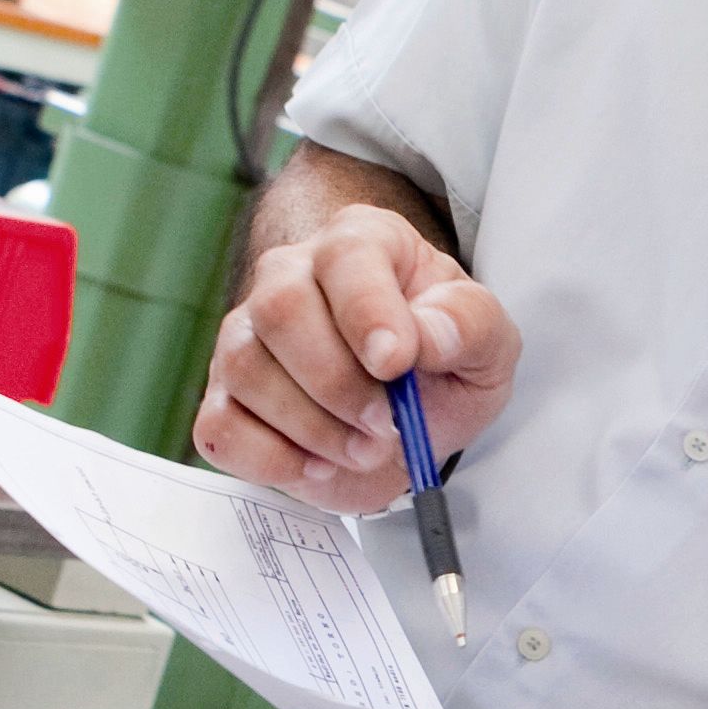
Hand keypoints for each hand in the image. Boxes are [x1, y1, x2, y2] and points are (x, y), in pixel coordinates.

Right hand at [195, 200, 516, 513]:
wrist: (408, 416)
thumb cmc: (442, 360)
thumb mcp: (487, 341)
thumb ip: (466, 325)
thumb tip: (426, 334)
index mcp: (361, 243)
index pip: (346, 258)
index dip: (366, 312)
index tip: (395, 364)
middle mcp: (289, 276)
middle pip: (281, 310)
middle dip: (338, 383)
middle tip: (385, 426)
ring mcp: (246, 336)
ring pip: (246, 370)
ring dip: (313, 428)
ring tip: (364, 448)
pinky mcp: (225, 397)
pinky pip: (220, 428)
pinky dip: (271, 459)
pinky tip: (317, 465)